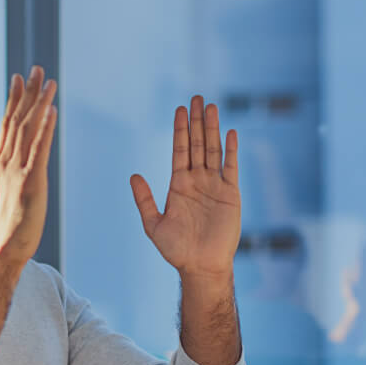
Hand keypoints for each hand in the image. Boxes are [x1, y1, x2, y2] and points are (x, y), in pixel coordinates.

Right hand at [0, 66, 57, 267]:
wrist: (2, 247)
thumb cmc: (4, 228)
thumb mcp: (0, 196)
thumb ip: (5, 177)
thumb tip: (6, 168)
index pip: (6, 125)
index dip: (13, 100)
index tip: (18, 80)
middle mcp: (4, 161)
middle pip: (16, 119)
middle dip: (26, 92)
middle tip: (34, 69)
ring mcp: (16, 169)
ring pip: (28, 128)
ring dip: (38, 102)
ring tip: (48, 81)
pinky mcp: (31, 180)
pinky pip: (39, 147)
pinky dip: (45, 126)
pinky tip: (52, 110)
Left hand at [131, 96, 240, 281]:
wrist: (201, 265)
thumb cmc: (177, 249)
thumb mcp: (154, 224)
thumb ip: (144, 199)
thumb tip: (133, 175)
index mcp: (179, 184)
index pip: (179, 150)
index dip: (179, 129)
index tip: (180, 109)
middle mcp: (197, 180)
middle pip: (196, 144)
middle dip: (196, 121)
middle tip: (196, 98)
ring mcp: (215, 185)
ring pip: (213, 150)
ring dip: (212, 129)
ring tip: (211, 107)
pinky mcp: (230, 193)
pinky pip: (231, 167)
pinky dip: (232, 150)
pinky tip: (231, 133)